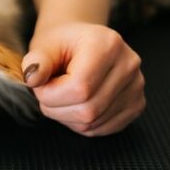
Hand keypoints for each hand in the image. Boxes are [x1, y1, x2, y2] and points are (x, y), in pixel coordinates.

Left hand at [22, 22, 145, 136]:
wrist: (81, 41)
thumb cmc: (61, 43)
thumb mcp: (43, 45)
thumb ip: (36, 62)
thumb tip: (32, 79)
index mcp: (107, 45)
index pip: (79, 88)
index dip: (50, 95)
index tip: (39, 84)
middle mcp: (129, 65)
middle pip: (88, 110)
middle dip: (56, 108)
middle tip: (48, 92)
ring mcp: (137, 86)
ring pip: (93, 123)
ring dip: (66, 117)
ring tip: (61, 95)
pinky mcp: (137, 104)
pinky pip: (102, 129)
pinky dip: (81, 123)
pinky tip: (75, 104)